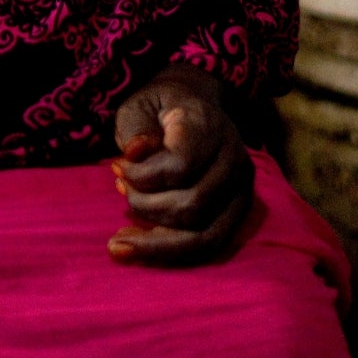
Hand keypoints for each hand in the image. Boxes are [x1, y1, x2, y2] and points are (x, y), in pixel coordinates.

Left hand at [105, 63, 253, 266]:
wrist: (195, 106)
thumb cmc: (160, 108)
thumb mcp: (139, 105)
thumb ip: (135, 129)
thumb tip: (135, 154)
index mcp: (208, 125)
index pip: (181, 166)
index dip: (142, 176)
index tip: (116, 166)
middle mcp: (234, 159)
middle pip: (193, 206)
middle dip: (146, 206)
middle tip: (119, 189)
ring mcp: (241, 189)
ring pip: (204, 236)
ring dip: (156, 241)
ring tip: (121, 235)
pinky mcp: (238, 213)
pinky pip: (209, 246)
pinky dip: (172, 253)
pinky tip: (140, 247)